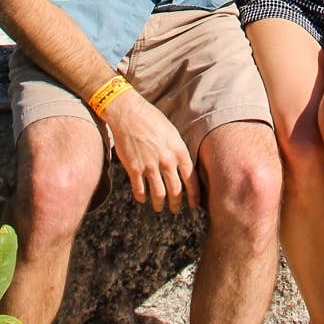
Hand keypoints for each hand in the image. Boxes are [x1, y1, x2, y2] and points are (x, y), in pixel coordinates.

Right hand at [104, 91, 199, 213]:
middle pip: (175, 190)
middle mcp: (166, 161)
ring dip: (159, 204)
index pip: (191, 179)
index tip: (194, 204)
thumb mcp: (172, 133)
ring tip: (159, 208)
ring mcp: (149, 166)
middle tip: (176, 209)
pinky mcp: (134, 168)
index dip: (194, 195)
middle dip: (176, 203)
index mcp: (179, 151)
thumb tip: (182, 168)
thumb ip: (178, 152)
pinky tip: (142, 199)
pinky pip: (139, 189)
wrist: (129, 114)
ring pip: (158, 194)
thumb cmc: (152, 120)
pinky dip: (141, 197)